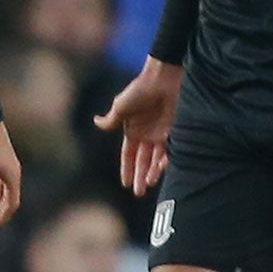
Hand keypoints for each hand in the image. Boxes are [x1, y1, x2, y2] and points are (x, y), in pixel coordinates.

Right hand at [95, 56, 181, 196]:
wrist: (163, 78)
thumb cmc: (140, 90)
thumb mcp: (121, 106)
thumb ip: (110, 120)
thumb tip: (96, 123)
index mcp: (132, 130)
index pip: (128, 155)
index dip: (127, 169)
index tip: (125, 184)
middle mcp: (147, 135)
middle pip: (143, 161)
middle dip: (140, 177)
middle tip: (139, 193)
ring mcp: (162, 134)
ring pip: (157, 159)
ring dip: (153, 173)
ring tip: (149, 184)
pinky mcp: (176, 131)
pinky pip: (172, 150)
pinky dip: (167, 161)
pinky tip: (162, 169)